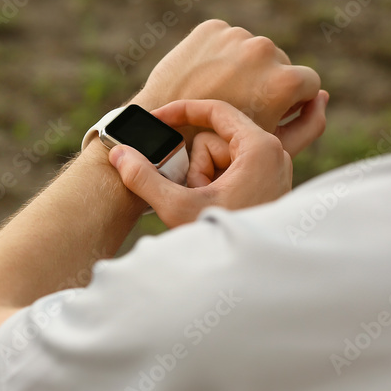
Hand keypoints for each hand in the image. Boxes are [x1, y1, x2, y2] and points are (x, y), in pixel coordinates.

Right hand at [107, 97, 327, 227]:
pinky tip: (214, 210)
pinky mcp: (266, 186)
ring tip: (207, 208)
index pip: (216, 111)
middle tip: (194, 195)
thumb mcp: (178, 208)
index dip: (181, 111)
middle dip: (195, 167)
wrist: (252, 280)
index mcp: (260, 148)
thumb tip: (118, 154)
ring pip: (219, 158)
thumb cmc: (223, 243)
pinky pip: (229, 173)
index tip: (155, 119)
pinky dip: (213, 188)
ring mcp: (271, 171)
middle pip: (214, 140)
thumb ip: (144, 178)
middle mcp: (272, 154)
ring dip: (202, 181)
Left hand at [135, 20, 321, 135]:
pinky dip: (221, 56)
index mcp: (285, 79)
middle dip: (265, 82)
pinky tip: (204, 78)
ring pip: (253, 51)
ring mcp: (236, 35)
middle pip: (280, 63)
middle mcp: (264, 49)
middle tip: (238, 105)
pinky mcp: (210, 27)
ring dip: (243, 68)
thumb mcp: (272, 146)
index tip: (269, 112)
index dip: (291, 102)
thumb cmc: (220, 146)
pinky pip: (227, 40)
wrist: (161, 129)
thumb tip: (324, 95)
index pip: (308, 82)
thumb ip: (311, 124)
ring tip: (219, 93)